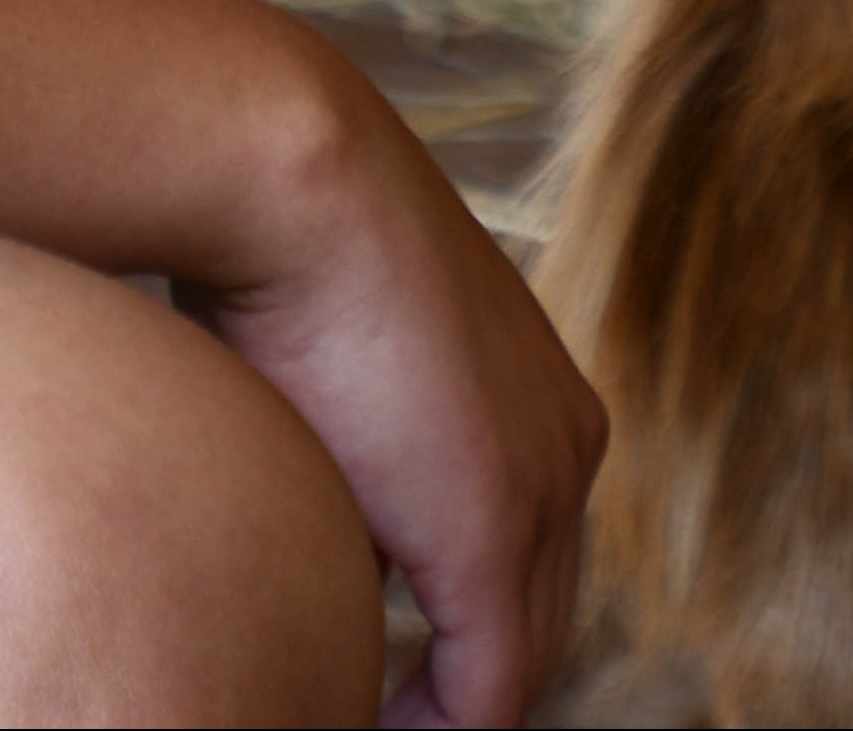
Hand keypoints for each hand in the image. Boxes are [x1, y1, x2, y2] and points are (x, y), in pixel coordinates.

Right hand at [187, 52, 603, 725]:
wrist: (292, 178)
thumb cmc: (286, 251)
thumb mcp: (341, 373)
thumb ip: (364, 464)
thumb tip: (336, 546)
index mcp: (541, 400)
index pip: (529, 566)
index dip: (463, 645)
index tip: (395, 689)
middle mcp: (567, 443)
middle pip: (539, 624)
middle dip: (466, 691)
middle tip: (388, 721)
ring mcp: (545, 485)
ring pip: (520, 664)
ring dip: (444, 715)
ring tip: (372, 729)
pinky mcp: (494, 532)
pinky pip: (489, 693)